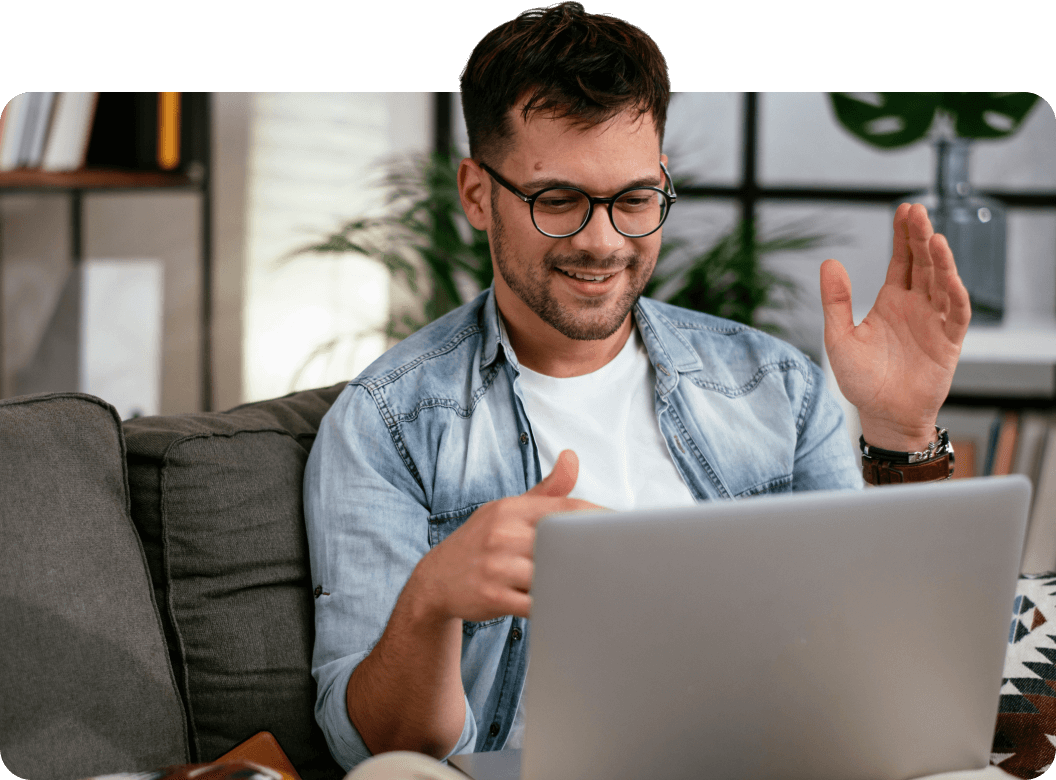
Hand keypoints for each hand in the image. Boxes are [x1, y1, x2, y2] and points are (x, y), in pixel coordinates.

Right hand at [415, 449, 608, 622]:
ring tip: (606, 586)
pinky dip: (558, 605)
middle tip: (625, 561)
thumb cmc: (482, 541)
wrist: (436, 579)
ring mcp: (497, 566)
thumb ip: (546, 491)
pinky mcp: (494, 597)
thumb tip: (573, 457)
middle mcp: (503, 534)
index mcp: (511, 509)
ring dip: (578, 582)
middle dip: (595, 552)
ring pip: (553, 575)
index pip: (566, 509)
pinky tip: (575, 606)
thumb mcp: (507, 510)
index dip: (601, 518)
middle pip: (565, 542)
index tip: (627, 529)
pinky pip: (537, 604)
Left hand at [820, 202, 970, 451]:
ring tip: (933, 237)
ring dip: (940, 260)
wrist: (882, 415)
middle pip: (923, 264)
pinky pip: (956, 313)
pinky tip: (948, 275)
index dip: (903, 236)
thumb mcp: (839, 337)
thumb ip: (836, 301)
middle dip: (921, 237)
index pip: (901, 261)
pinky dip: (955, 294)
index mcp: (891, 302)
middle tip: (917, 210)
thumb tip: (828, 262)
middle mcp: (916, 306)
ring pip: (942, 283)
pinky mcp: (948, 342)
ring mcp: (934, 322)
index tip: (904, 209)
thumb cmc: (860, 380)